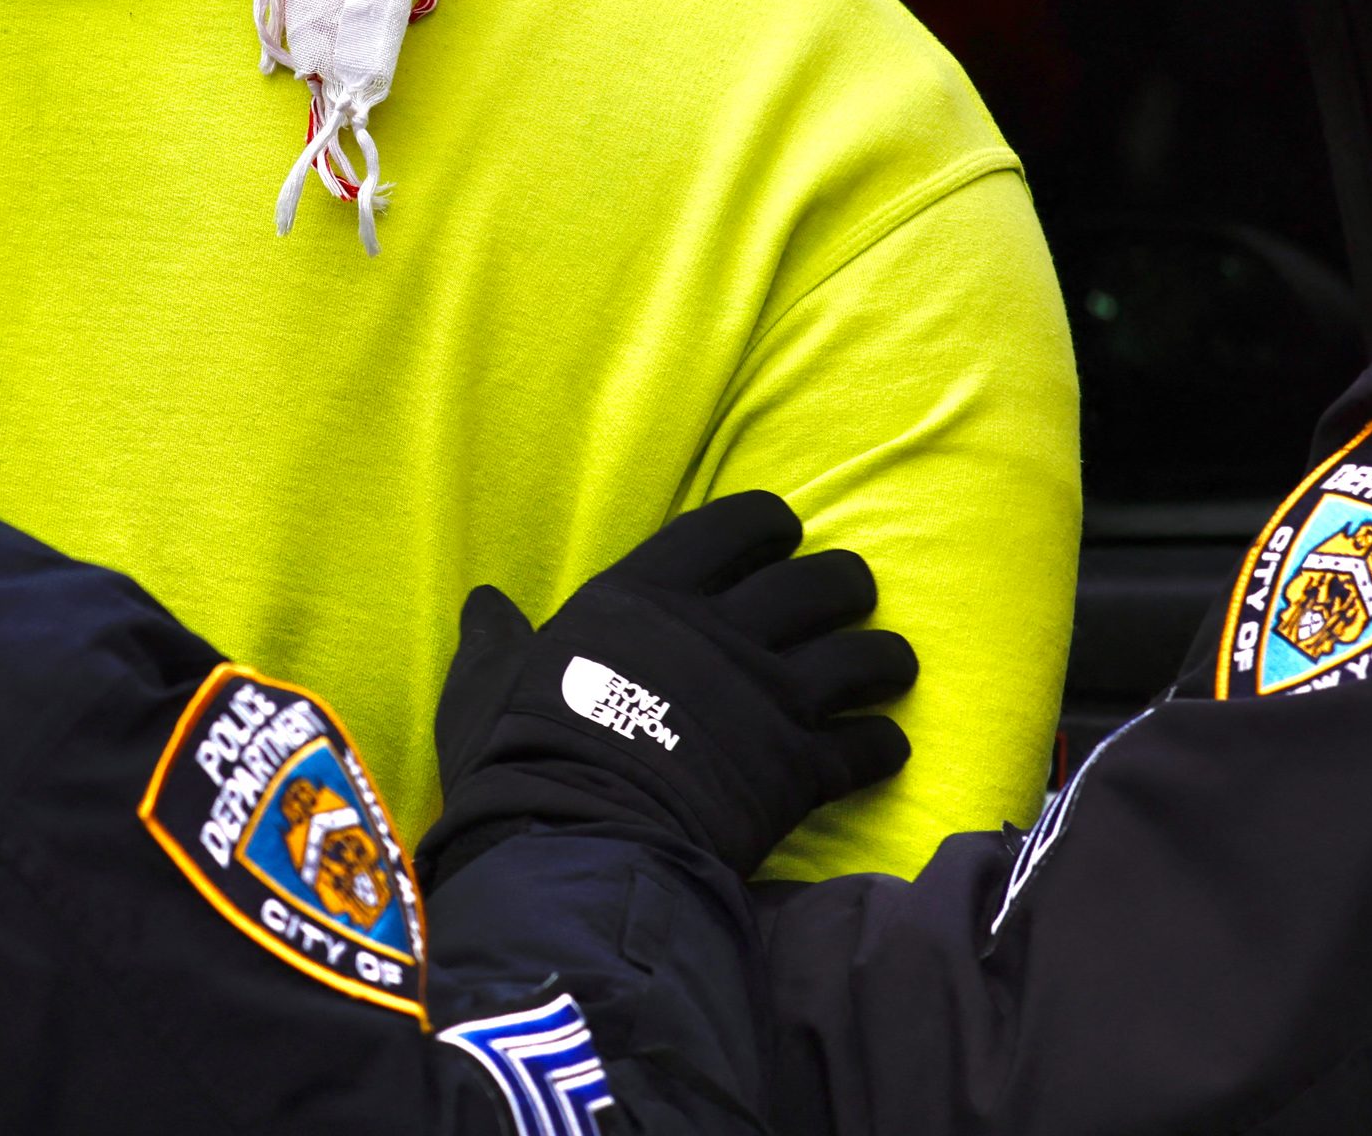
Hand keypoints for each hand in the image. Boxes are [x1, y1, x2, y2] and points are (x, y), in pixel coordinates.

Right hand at [421, 492, 915, 886]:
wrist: (572, 848)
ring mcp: (770, 700)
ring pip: (866, 656)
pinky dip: (882, 746)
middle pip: (823, 582)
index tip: (782, 537)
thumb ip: (495, 643)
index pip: (736, 525)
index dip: (771, 524)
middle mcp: (724, 634)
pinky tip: (881, 749)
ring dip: (885, 659)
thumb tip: (483, 604)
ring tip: (887, 668)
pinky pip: (869, 747)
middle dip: (846, 587)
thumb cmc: (519, 760)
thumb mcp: (485, 685)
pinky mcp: (799, 771)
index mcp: (648, 597)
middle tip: (846, 600)